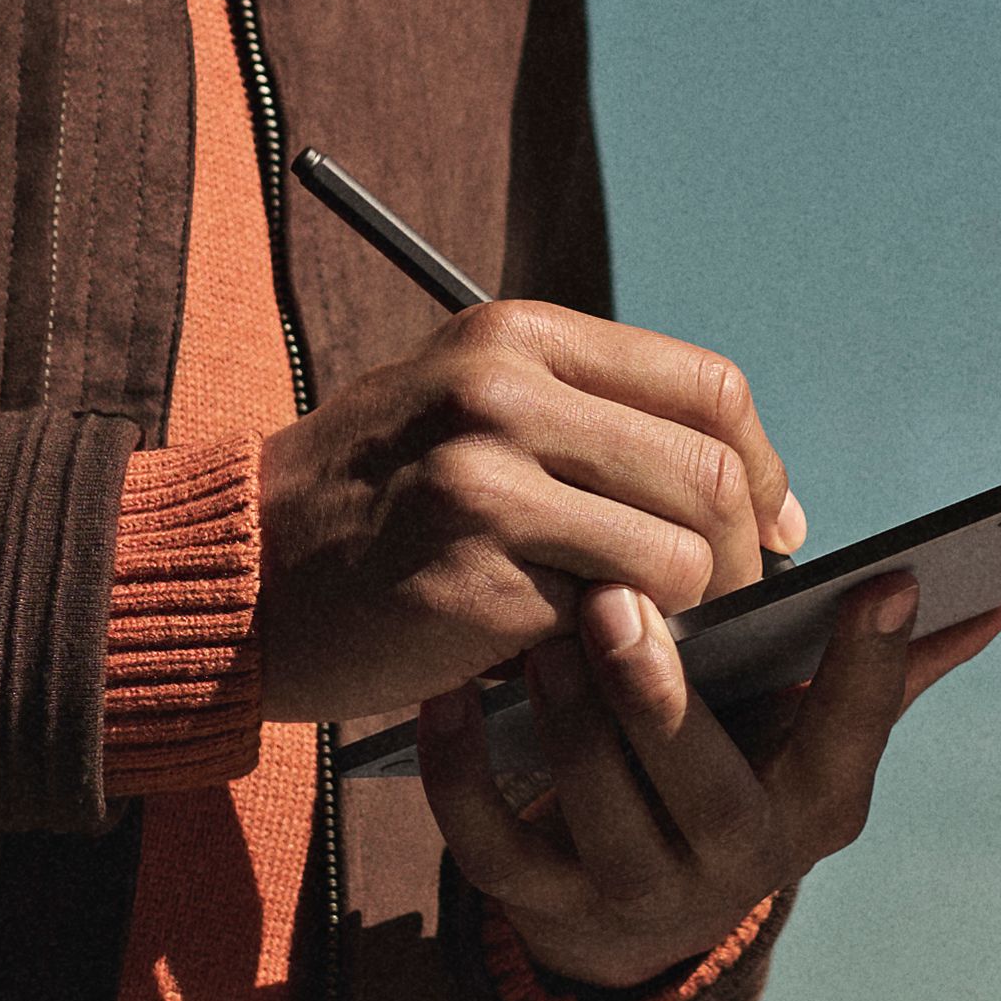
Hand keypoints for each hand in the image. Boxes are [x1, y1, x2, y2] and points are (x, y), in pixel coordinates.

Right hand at [247, 297, 805, 727]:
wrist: (232, 573)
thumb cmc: (367, 499)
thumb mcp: (465, 406)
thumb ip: (588, 418)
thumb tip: (750, 488)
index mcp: (515, 336)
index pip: (708, 388)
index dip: (761, 466)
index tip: (768, 525)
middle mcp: (503, 394)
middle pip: (709, 475)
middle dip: (742, 556)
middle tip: (725, 606)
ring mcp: (485, 489)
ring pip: (678, 561)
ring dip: (684, 619)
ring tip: (651, 637)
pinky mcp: (471, 586)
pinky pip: (606, 628)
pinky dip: (617, 656)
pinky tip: (587, 665)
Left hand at [418, 576, 1000, 1000]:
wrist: (627, 900)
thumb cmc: (738, 765)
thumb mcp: (816, 727)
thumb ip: (899, 660)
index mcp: (818, 803)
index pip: (854, 737)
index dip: (871, 666)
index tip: (884, 577)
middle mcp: (739, 864)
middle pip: (704, 789)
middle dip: (662, 700)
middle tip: (622, 600)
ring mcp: (639, 896)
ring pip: (599, 813)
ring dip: (564, 720)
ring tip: (535, 630)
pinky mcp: (542, 907)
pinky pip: (492, 847)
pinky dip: (461, 776)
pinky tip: (440, 702)